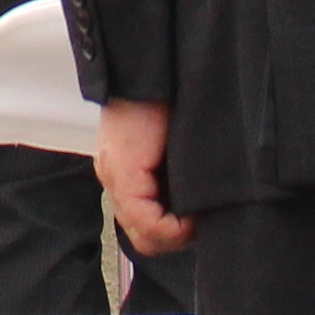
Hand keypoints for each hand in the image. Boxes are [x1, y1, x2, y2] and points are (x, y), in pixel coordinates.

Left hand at [91, 96, 191, 256]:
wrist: (151, 75)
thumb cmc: (166, 105)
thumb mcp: (172, 150)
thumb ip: (175, 180)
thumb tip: (200, 211)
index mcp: (124, 176)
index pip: (145, 231)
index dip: (175, 237)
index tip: (200, 226)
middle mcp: (114, 182)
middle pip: (143, 239)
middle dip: (176, 239)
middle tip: (200, 227)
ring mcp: (115, 178)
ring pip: (143, 234)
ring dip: (175, 233)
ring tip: (197, 221)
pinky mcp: (122, 172)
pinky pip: (144, 219)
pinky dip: (172, 226)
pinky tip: (191, 216)